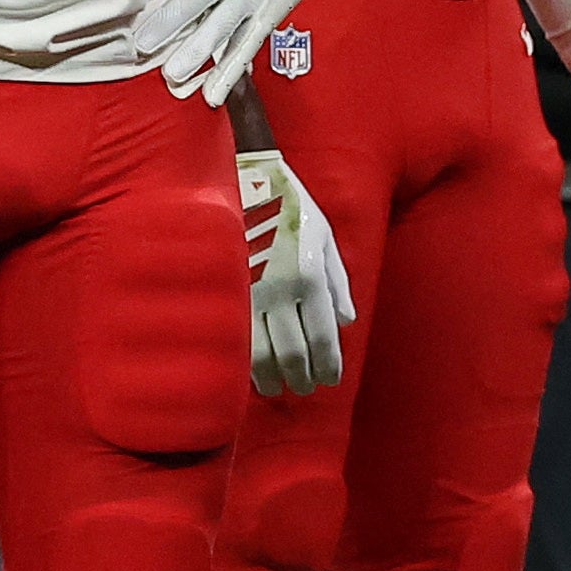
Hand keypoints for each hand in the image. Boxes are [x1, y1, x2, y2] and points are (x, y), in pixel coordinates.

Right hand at [237, 149, 354, 396]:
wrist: (244, 181)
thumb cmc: (292, 208)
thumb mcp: (326, 238)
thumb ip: (339, 283)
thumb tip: (346, 322)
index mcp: (310, 278)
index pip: (323, 337)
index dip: (328, 365)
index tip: (330, 381)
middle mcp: (280, 291)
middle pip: (294, 352)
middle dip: (302, 376)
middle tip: (306, 389)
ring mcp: (248, 293)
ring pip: (260, 353)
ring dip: (273, 377)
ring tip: (280, 388)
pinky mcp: (224, 291)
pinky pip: (234, 337)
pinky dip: (244, 361)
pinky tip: (250, 372)